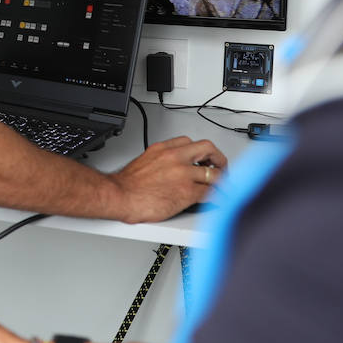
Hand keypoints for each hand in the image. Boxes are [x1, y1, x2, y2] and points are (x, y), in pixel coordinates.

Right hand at [108, 135, 227, 221]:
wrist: (119, 196)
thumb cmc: (127, 185)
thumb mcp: (143, 161)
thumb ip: (160, 161)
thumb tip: (168, 170)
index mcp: (164, 149)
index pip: (189, 142)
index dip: (199, 152)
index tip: (202, 159)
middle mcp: (176, 158)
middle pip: (208, 149)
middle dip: (218, 159)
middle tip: (220, 168)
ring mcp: (183, 174)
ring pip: (214, 174)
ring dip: (222, 182)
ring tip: (223, 188)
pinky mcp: (187, 192)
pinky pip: (211, 193)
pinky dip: (218, 198)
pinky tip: (219, 200)